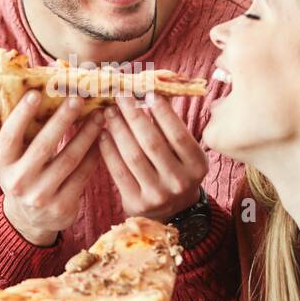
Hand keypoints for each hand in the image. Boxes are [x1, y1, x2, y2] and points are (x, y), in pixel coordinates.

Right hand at [0, 92, 104, 245]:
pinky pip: (82, 175)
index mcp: (2, 164)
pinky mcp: (62, 206)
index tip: (36, 93)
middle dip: (63, 119)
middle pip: (44, 145)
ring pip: (69, 159)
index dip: (21, 114)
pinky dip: (94, 155)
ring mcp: (40, 196)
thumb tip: (42, 91)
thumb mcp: (14, 159)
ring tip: (99, 116)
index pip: (10, 136)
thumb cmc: (24, 174)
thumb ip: (23, 133)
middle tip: (78, 98)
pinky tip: (102, 139)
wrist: (28, 220)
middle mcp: (18, 182)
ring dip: (87, 134)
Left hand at [99, 93, 207, 219]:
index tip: (146, 93)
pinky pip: (119, 172)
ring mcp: (158, 195)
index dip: (162, 112)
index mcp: (197, 165)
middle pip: (152, 143)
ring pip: (133, 156)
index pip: (177, 134)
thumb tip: (151, 90)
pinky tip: (102, 134)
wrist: (173, 210)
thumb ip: (171, 126)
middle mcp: (180, 181)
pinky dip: (109, 151)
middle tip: (120, 97)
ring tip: (109, 112)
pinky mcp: (137, 203)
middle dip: (133, 116)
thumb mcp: (184, 152)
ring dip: (118, 130)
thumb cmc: (176, 168)